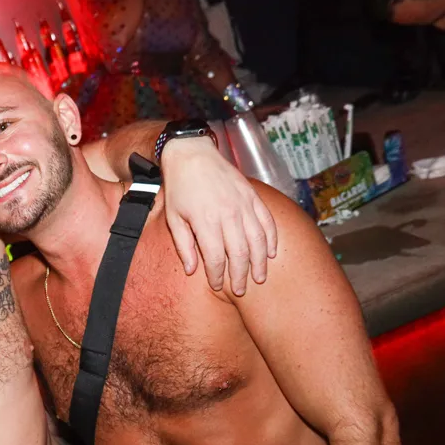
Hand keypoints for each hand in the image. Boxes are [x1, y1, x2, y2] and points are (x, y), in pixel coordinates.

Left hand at [160, 137, 276, 294]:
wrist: (192, 154)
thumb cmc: (179, 188)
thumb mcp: (173, 218)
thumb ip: (184, 245)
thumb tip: (192, 270)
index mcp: (206, 222)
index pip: (216, 258)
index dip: (218, 276)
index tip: (217, 286)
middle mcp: (228, 214)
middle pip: (240, 254)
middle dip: (241, 276)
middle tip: (242, 290)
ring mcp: (243, 204)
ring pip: (258, 240)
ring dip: (260, 262)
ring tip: (260, 278)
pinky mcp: (253, 196)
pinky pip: (267, 221)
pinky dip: (271, 239)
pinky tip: (271, 253)